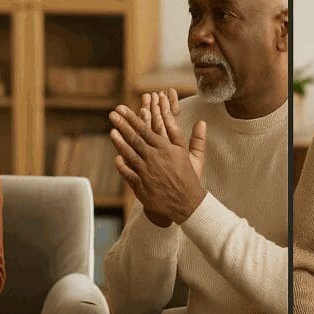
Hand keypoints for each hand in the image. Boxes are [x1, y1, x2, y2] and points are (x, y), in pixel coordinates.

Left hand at [109, 103, 206, 226]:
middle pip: (134, 139)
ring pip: (129, 154)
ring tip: (112, 131)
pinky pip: (127, 173)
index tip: (122, 109)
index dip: (132, 118)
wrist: (187, 204)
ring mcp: (145, 172)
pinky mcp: (141, 186)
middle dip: (122, 125)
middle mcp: (154, 159)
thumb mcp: (193, 156)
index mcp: (165, 149)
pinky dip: (121, 165)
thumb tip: (201, 122)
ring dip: (119, 142)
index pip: (145, 130)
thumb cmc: (189, 178)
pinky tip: (117, 158)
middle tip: (112, 114)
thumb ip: (194, 138)